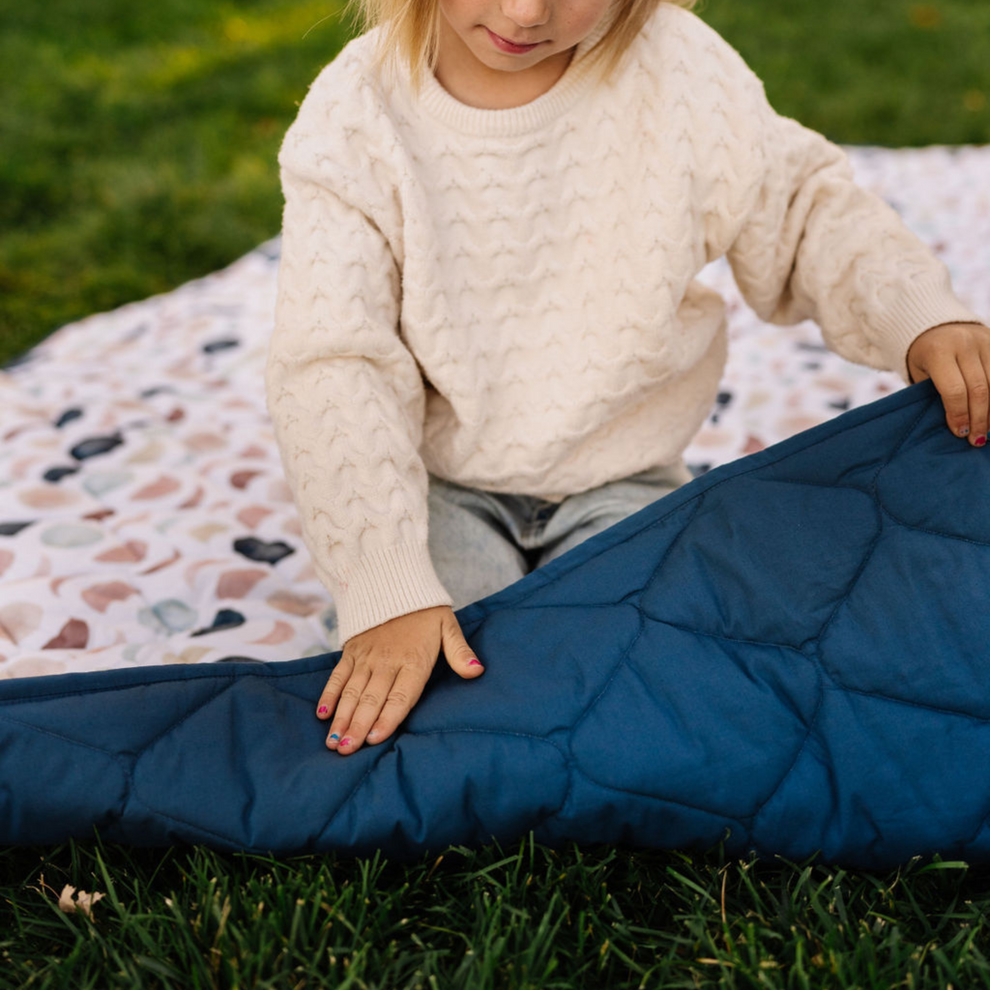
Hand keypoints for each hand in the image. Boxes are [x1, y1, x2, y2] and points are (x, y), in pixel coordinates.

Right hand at [316, 605, 482, 754]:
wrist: (395, 581)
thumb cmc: (426, 611)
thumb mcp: (448, 627)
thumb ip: (460, 653)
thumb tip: (477, 672)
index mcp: (413, 660)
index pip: (400, 696)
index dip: (387, 719)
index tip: (375, 739)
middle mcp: (387, 662)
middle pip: (371, 699)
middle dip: (358, 726)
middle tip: (346, 751)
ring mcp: (366, 657)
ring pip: (351, 692)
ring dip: (342, 718)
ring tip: (333, 742)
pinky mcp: (351, 651)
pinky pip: (338, 675)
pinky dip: (329, 694)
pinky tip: (323, 714)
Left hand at [907, 322, 989, 446]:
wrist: (935, 325)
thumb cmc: (924, 357)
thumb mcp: (920, 372)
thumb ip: (933, 393)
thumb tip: (955, 426)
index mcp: (939, 352)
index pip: (954, 390)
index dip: (959, 415)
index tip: (960, 433)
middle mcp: (965, 344)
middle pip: (979, 388)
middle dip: (979, 417)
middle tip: (977, 439)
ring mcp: (985, 341)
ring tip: (988, 429)